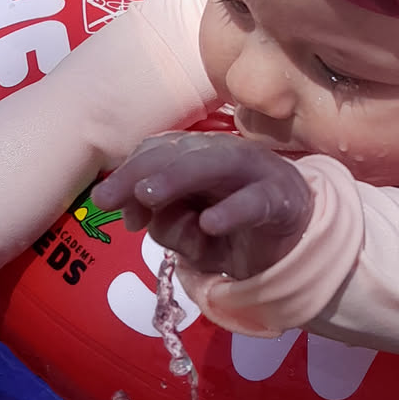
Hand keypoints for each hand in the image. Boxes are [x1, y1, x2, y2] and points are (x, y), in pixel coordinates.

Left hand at [94, 132, 311, 280]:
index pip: (157, 152)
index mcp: (197, 157)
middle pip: (178, 152)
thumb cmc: (234, 233)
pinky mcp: (280, 198)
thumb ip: (165, 222)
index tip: (106, 203)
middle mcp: (223, 154)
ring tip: (149, 195)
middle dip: (140, 172)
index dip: (128, 173)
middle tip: (109, 197)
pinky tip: (210, 223)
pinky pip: (255, 201)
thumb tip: (135, 216)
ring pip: (214, 164)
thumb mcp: (190, 235)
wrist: (292, 248)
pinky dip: (232, 211)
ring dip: (178, 177)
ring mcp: (254, 172)